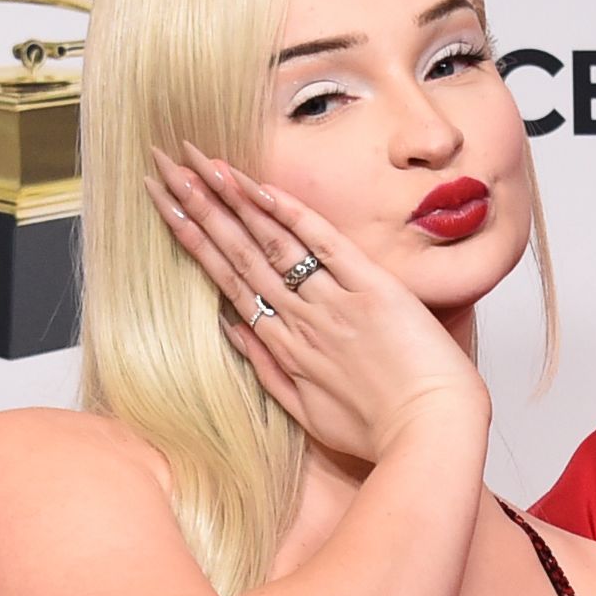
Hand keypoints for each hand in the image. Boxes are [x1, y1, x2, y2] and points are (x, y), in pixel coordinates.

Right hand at [147, 143, 488, 459]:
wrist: (431, 432)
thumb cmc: (379, 431)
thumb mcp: (311, 413)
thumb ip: (268, 370)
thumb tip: (234, 331)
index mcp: (284, 347)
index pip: (227, 280)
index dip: (193, 239)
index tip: (167, 203)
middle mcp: (300, 319)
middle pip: (238, 253)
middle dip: (198, 206)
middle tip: (164, 165)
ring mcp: (334, 302)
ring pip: (273, 244)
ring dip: (233, 200)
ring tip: (198, 163)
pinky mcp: (374, 290)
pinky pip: (327, 245)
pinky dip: (294, 215)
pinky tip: (261, 187)